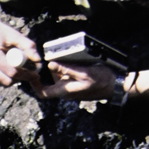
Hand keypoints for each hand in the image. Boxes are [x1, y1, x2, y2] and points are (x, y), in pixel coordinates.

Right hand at [0, 1, 40, 87]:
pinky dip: (6, 78)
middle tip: (29, 72)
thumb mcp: (15, 35)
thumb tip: (39, 60)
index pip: (12, 73)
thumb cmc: (0, 31)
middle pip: (8, 81)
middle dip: (20, 78)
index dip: (26, 75)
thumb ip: (28, 46)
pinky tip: (9, 68)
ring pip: (3, 83)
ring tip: (19, 68)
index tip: (36, 75)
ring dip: (14, 79)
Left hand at [31, 64, 148, 103]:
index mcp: (65, 91)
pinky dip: (68, 69)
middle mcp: (66, 92)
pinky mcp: (78, 85)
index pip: (43, 93)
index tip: (33, 73)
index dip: (35, 85)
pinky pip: (68, 76)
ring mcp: (72, 89)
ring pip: (60, 77)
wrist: (116, 85)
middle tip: (55, 55)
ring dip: (62, 67)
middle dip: (52, 69)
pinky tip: (75, 60)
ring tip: (69, 57)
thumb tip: (50, 64)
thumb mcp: (84, 72)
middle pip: (52, 80)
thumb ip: (67, 69)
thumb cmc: (102, 80)